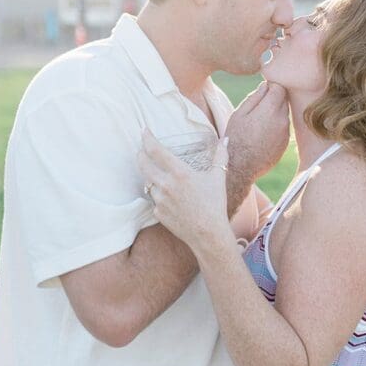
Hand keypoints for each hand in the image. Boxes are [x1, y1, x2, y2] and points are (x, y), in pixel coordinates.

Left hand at [138, 130, 233, 254]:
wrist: (208, 234)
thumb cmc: (215, 204)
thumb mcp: (218, 177)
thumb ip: (220, 156)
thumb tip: (225, 140)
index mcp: (179, 172)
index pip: (155, 150)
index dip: (147, 138)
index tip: (144, 130)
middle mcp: (166, 185)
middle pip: (143, 164)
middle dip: (140, 154)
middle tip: (142, 149)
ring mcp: (160, 200)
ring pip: (148, 182)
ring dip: (150, 176)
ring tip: (157, 172)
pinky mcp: (158, 213)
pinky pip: (154, 199)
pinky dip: (158, 195)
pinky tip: (168, 196)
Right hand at [225, 81, 289, 181]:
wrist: (240, 167)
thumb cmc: (236, 138)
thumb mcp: (239, 114)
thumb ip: (254, 97)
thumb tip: (265, 86)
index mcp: (270, 109)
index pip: (280, 87)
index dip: (271, 87)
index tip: (263, 92)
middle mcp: (282, 119)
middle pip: (284, 100)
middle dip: (273, 99)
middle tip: (258, 109)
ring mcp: (285, 132)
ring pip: (283, 114)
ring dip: (274, 114)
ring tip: (258, 124)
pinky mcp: (285, 143)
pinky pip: (283, 128)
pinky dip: (276, 127)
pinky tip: (262, 135)